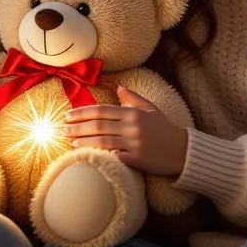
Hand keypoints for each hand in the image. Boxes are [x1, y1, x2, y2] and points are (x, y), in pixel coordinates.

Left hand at [62, 85, 188, 176]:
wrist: (183, 151)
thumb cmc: (166, 129)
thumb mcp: (151, 109)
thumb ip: (133, 98)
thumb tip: (118, 87)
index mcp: (133, 113)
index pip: (102, 110)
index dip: (82, 112)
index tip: (68, 115)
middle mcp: (132, 126)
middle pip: (98, 125)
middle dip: (77, 127)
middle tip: (62, 129)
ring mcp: (134, 143)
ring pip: (102, 141)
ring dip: (83, 141)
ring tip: (69, 141)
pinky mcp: (137, 159)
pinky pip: (113, 156)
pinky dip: (99, 154)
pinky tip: (86, 155)